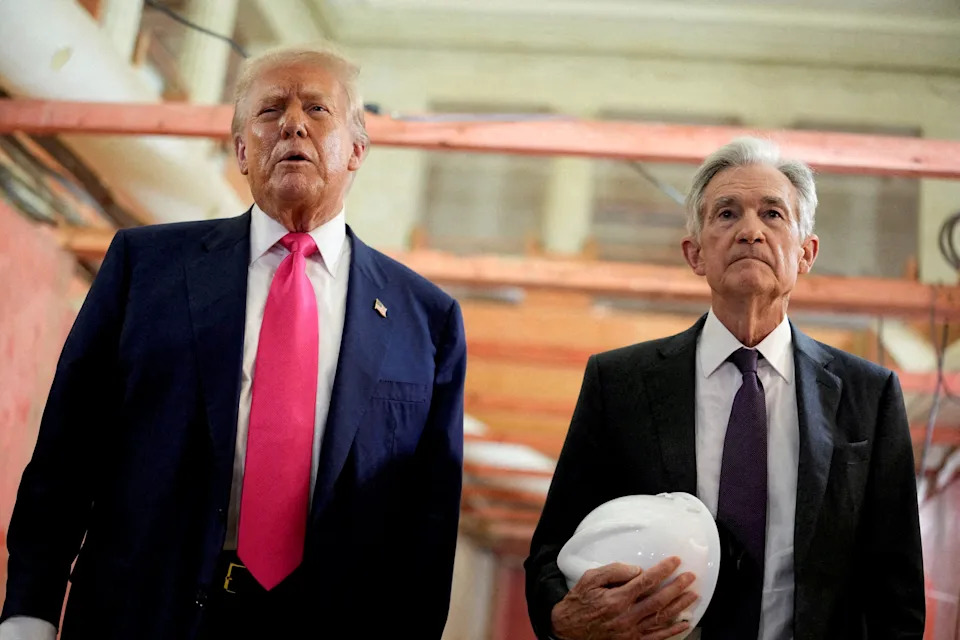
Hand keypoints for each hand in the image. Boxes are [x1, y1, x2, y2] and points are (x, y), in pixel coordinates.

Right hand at [550, 557, 697, 639]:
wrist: (568, 630)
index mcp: (617, 599)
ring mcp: (631, 631)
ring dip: (679, 606)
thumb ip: (613, 571)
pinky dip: (672, 631)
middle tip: (690, 577)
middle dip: (677, 587)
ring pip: (661, 618)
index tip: (675, 562)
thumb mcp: (590, 579)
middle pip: (659, 600)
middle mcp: (627, 616)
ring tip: (692, 595)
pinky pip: (656, 637)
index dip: (663, 570)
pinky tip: (684, 623)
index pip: (646, 581)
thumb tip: (636, 570)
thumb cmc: (579, 602)